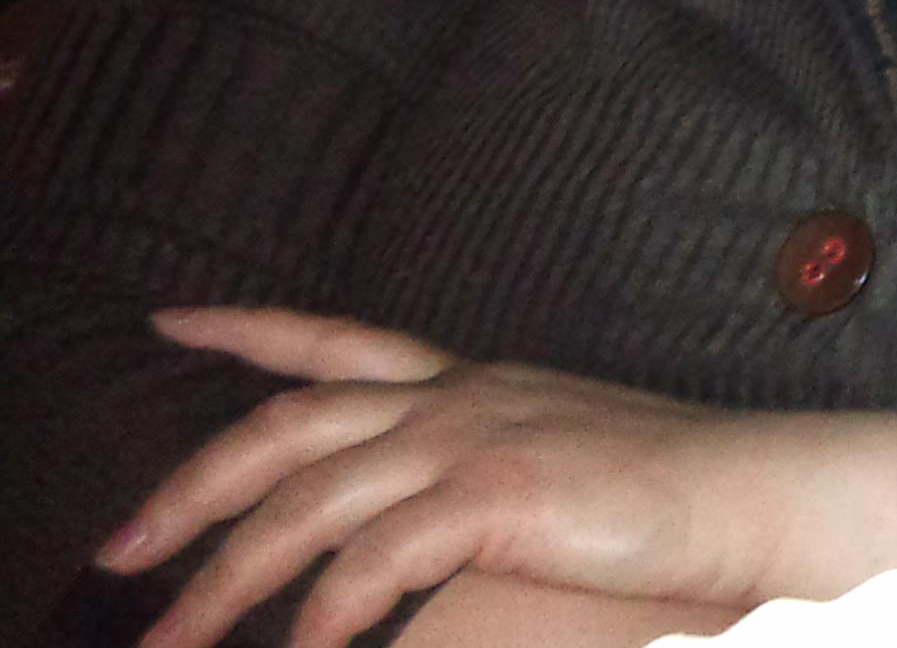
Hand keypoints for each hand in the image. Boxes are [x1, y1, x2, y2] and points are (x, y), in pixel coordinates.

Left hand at [95, 308, 772, 647]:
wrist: (739, 484)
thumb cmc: (651, 484)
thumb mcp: (542, 448)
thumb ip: (464, 470)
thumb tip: (395, 512)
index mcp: (461, 379)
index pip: (332, 337)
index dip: (246, 327)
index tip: (170, 320)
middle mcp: (452, 397)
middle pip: (288, 428)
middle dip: (191, 487)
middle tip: (118, 551)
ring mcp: (471, 440)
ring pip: (308, 503)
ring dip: (224, 579)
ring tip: (169, 641)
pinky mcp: (496, 497)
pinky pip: (376, 561)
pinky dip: (326, 615)